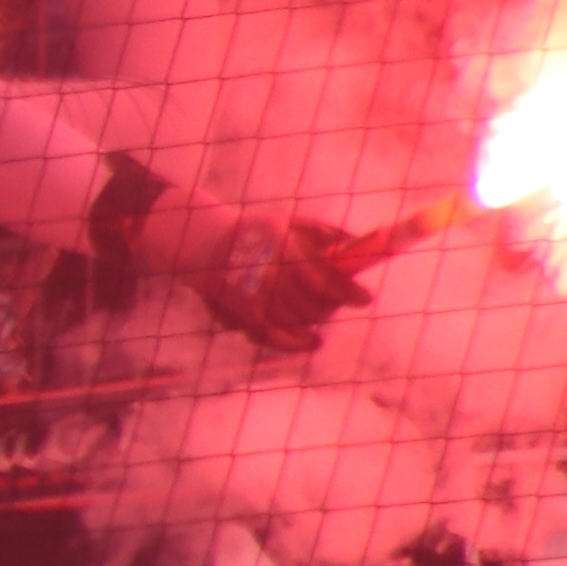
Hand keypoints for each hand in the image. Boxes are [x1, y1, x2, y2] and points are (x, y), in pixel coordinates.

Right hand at [146, 192, 371, 351]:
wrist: (202, 243)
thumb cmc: (256, 232)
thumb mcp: (290, 222)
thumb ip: (327, 234)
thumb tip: (362, 247)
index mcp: (278, 246)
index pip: (320, 275)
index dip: (347, 291)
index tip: (365, 299)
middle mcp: (262, 274)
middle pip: (311, 303)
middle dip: (331, 304)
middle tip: (341, 300)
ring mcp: (249, 298)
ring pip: (296, 322)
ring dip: (316, 318)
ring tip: (323, 310)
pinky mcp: (239, 316)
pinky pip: (274, 338)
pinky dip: (297, 343)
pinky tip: (314, 340)